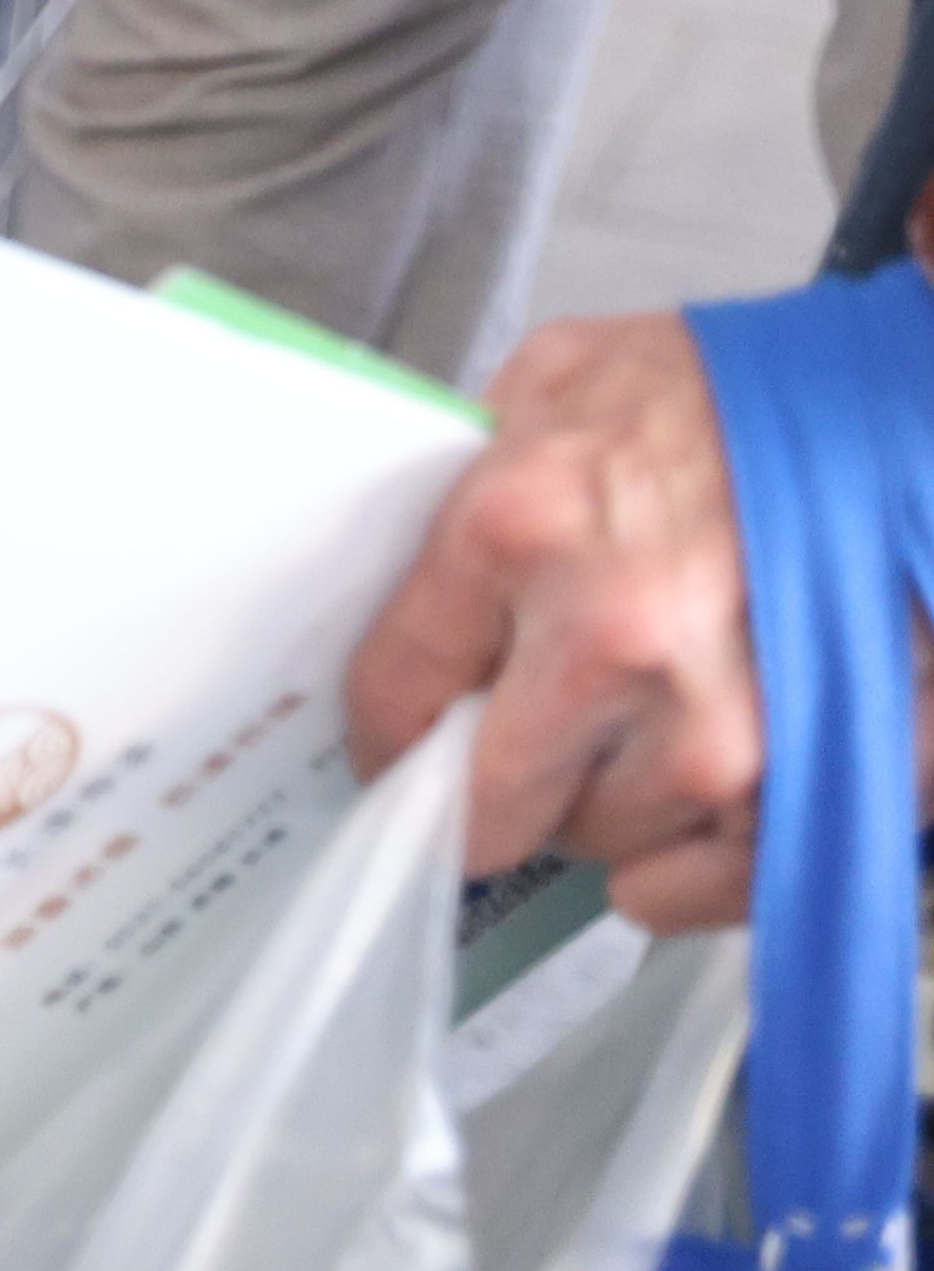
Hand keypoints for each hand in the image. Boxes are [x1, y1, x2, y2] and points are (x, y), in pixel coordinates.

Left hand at [346, 308, 760, 927]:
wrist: (880, 396)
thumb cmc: (723, 390)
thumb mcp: (553, 385)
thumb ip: (466, 486)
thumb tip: (398, 585)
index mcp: (518, 530)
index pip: (395, 691)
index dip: (390, 731)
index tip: (405, 746)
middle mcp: (613, 638)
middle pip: (495, 802)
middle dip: (494, 791)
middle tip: (523, 753)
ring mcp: (725, 722)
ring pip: (611, 842)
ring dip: (611, 807)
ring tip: (642, 736)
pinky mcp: (820, 771)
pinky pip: (720, 885)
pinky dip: (697, 875)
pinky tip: (691, 822)